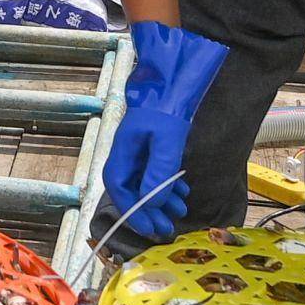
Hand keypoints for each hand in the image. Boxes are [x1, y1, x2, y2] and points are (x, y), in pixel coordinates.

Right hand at [101, 21, 231, 244]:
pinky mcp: (152, 144)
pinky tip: (183, 189)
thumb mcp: (167, 140)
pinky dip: (169, 183)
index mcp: (124, 152)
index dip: (134, 212)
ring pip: (146, 182)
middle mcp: (128, 153)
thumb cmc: (167, 105)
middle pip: (132, 190)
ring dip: (162, 199)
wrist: (172, 77)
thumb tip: (153, 203)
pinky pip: (156, 171)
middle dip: (150, 211)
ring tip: (181, 210)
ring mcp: (140, 149)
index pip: (120, 190)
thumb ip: (159, 172)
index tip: (152, 226)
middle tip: (168, 228)